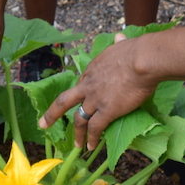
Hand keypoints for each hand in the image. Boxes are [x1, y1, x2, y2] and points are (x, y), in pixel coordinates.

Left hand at [41, 33, 158, 150]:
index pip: (80, 85)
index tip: (79, 101)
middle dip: (52, 114)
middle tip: (44, 124)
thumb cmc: (135, 51)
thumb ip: (119, 44)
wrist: (141, 61)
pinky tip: (92, 147)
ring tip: (79, 145)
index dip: (79, 94)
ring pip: (80, 120)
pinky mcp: (107, 111)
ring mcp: (95, 99)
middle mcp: (87, 85)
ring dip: (79, 134)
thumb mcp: (121, 45)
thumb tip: (121, 37)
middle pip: (64, 102)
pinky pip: (96, 128)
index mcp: (91, 70)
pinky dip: (93, 139)